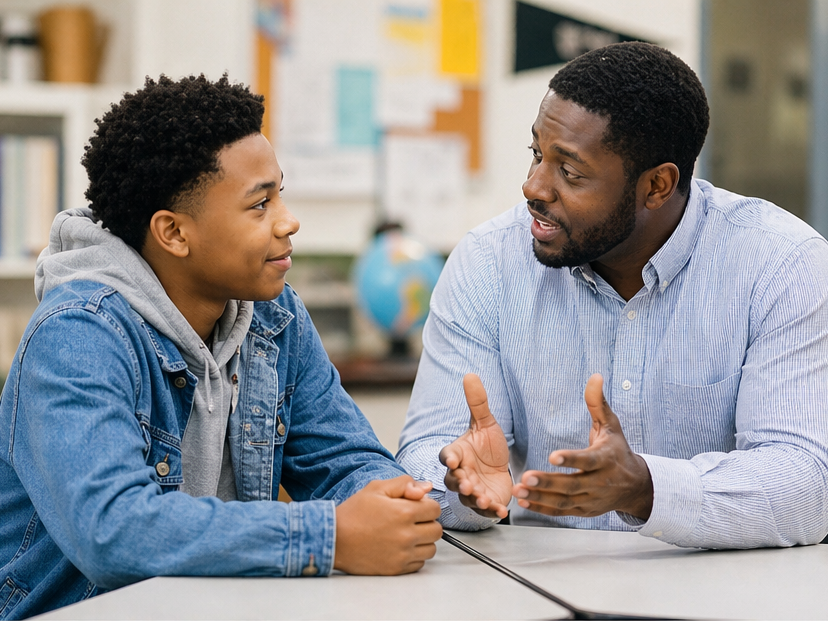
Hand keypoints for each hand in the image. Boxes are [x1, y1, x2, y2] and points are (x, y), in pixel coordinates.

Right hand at [334, 475, 441, 574]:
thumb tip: (426, 488)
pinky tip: (401, 547)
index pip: (436, 509)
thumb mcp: (377, 488)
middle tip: (411, 520)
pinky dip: (415, 556)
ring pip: (431, 548)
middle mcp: (407, 535)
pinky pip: (420, 563)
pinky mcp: (397, 569)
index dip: (426, 505)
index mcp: (404, 512)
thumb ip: (404, 483)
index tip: (415, 506)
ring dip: (423, 541)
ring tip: (406, 534)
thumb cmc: (354, 512)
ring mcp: (403, 554)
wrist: (335, 539)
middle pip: (437, 530)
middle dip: (427, 523)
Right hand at [439, 373, 510, 518]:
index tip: (454, 460)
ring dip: (475, 499)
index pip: (448, 455)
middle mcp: (461, 474)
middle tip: (467, 485)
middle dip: (461, 483)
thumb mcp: (486, 423)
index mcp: (458, 454)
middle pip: (455, 480)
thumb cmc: (488, 447)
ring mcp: (472, 490)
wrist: (500, 468)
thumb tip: (470, 375)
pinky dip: (493, 511)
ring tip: (483, 499)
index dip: (450, 459)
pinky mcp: (486, 502)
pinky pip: (486, 509)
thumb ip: (478, 403)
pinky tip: (502, 511)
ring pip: (468, 497)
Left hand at [513, 374, 653, 519]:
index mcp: (606, 459)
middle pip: (572, 485)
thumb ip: (598, 403)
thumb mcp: (611, 425)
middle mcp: (600, 482)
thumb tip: (595, 376)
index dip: (571, 459)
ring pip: (564, 501)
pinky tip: (525, 502)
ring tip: (519, 491)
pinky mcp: (584, 511)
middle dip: (548, 483)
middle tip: (525, 477)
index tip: (553, 456)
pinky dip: (543, 509)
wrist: (636, 486)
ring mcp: (591, 499)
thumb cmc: (618, 451)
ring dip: (540, 498)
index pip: (587, 461)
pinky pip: (562, 511)